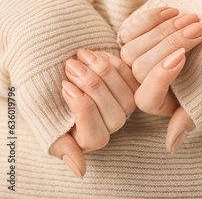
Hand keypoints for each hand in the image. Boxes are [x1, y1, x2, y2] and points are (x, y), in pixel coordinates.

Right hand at [51, 49, 139, 177]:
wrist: (51, 71)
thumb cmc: (43, 99)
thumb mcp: (45, 123)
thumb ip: (62, 147)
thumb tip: (80, 173)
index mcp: (90, 140)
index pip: (96, 136)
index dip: (82, 108)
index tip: (64, 86)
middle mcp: (111, 126)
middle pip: (114, 114)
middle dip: (92, 86)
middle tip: (70, 65)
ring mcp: (124, 106)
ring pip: (126, 96)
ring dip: (104, 73)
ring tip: (80, 55)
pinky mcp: (133, 86)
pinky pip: (134, 79)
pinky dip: (116, 64)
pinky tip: (98, 53)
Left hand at [118, 7, 201, 152]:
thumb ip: (188, 117)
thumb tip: (171, 148)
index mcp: (160, 102)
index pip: (147, 97)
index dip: (161, 76)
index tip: (183, 57)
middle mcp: (143, 83)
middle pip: (140, 69)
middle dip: (171, 45)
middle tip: (201, 26)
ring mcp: (137, 59)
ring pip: (133, 49)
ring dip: (164, 30)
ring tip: (193, 17)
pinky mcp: (134, 36)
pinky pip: (128, 30)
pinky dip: (149, 19)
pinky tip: (172, 10)